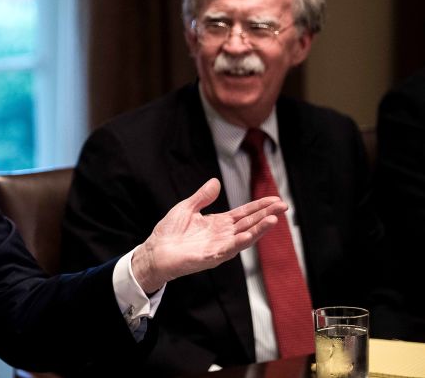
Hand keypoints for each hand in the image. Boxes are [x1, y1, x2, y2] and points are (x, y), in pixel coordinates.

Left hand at [132, 178, 285, 292]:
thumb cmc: (169, 232)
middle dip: (266, 215)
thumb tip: (216, 182)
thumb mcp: (187, 208)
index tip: (275, 199)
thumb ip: (202, 197)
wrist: (155, 251)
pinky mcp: (209, 257)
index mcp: (218, 223)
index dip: (259, 206)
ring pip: (243, 237)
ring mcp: (218, 247)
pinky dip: (239, 243)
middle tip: (283, 206)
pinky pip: (227, 249)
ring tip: (274, 219)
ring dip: (259, 229)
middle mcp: (222, 235)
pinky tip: (249, 236)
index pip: (244, 214)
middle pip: (249, 224)